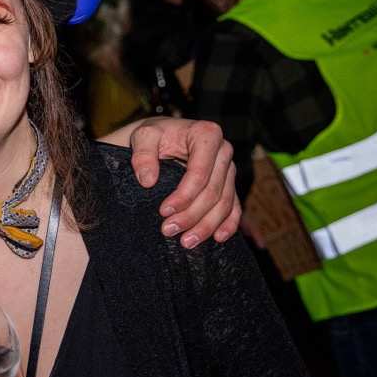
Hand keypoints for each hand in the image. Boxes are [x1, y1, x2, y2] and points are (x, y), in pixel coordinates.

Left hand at [128, 117, 239, 247]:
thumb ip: (142, 154)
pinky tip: (217, 238)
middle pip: (213, 191)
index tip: (163, 212)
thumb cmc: (154, 135)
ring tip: (186, 242)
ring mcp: (228, 168)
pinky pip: (234, 206)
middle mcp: (224, 151)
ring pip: (224, 203)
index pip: (199, 173)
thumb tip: (147, 180)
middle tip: (169, 231)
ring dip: (206, 226)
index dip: (183, 196)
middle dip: (191, 215)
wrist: (162, 136)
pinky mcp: (229, 183)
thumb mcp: (143, 136)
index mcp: (206, 135)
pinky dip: (228, 224)